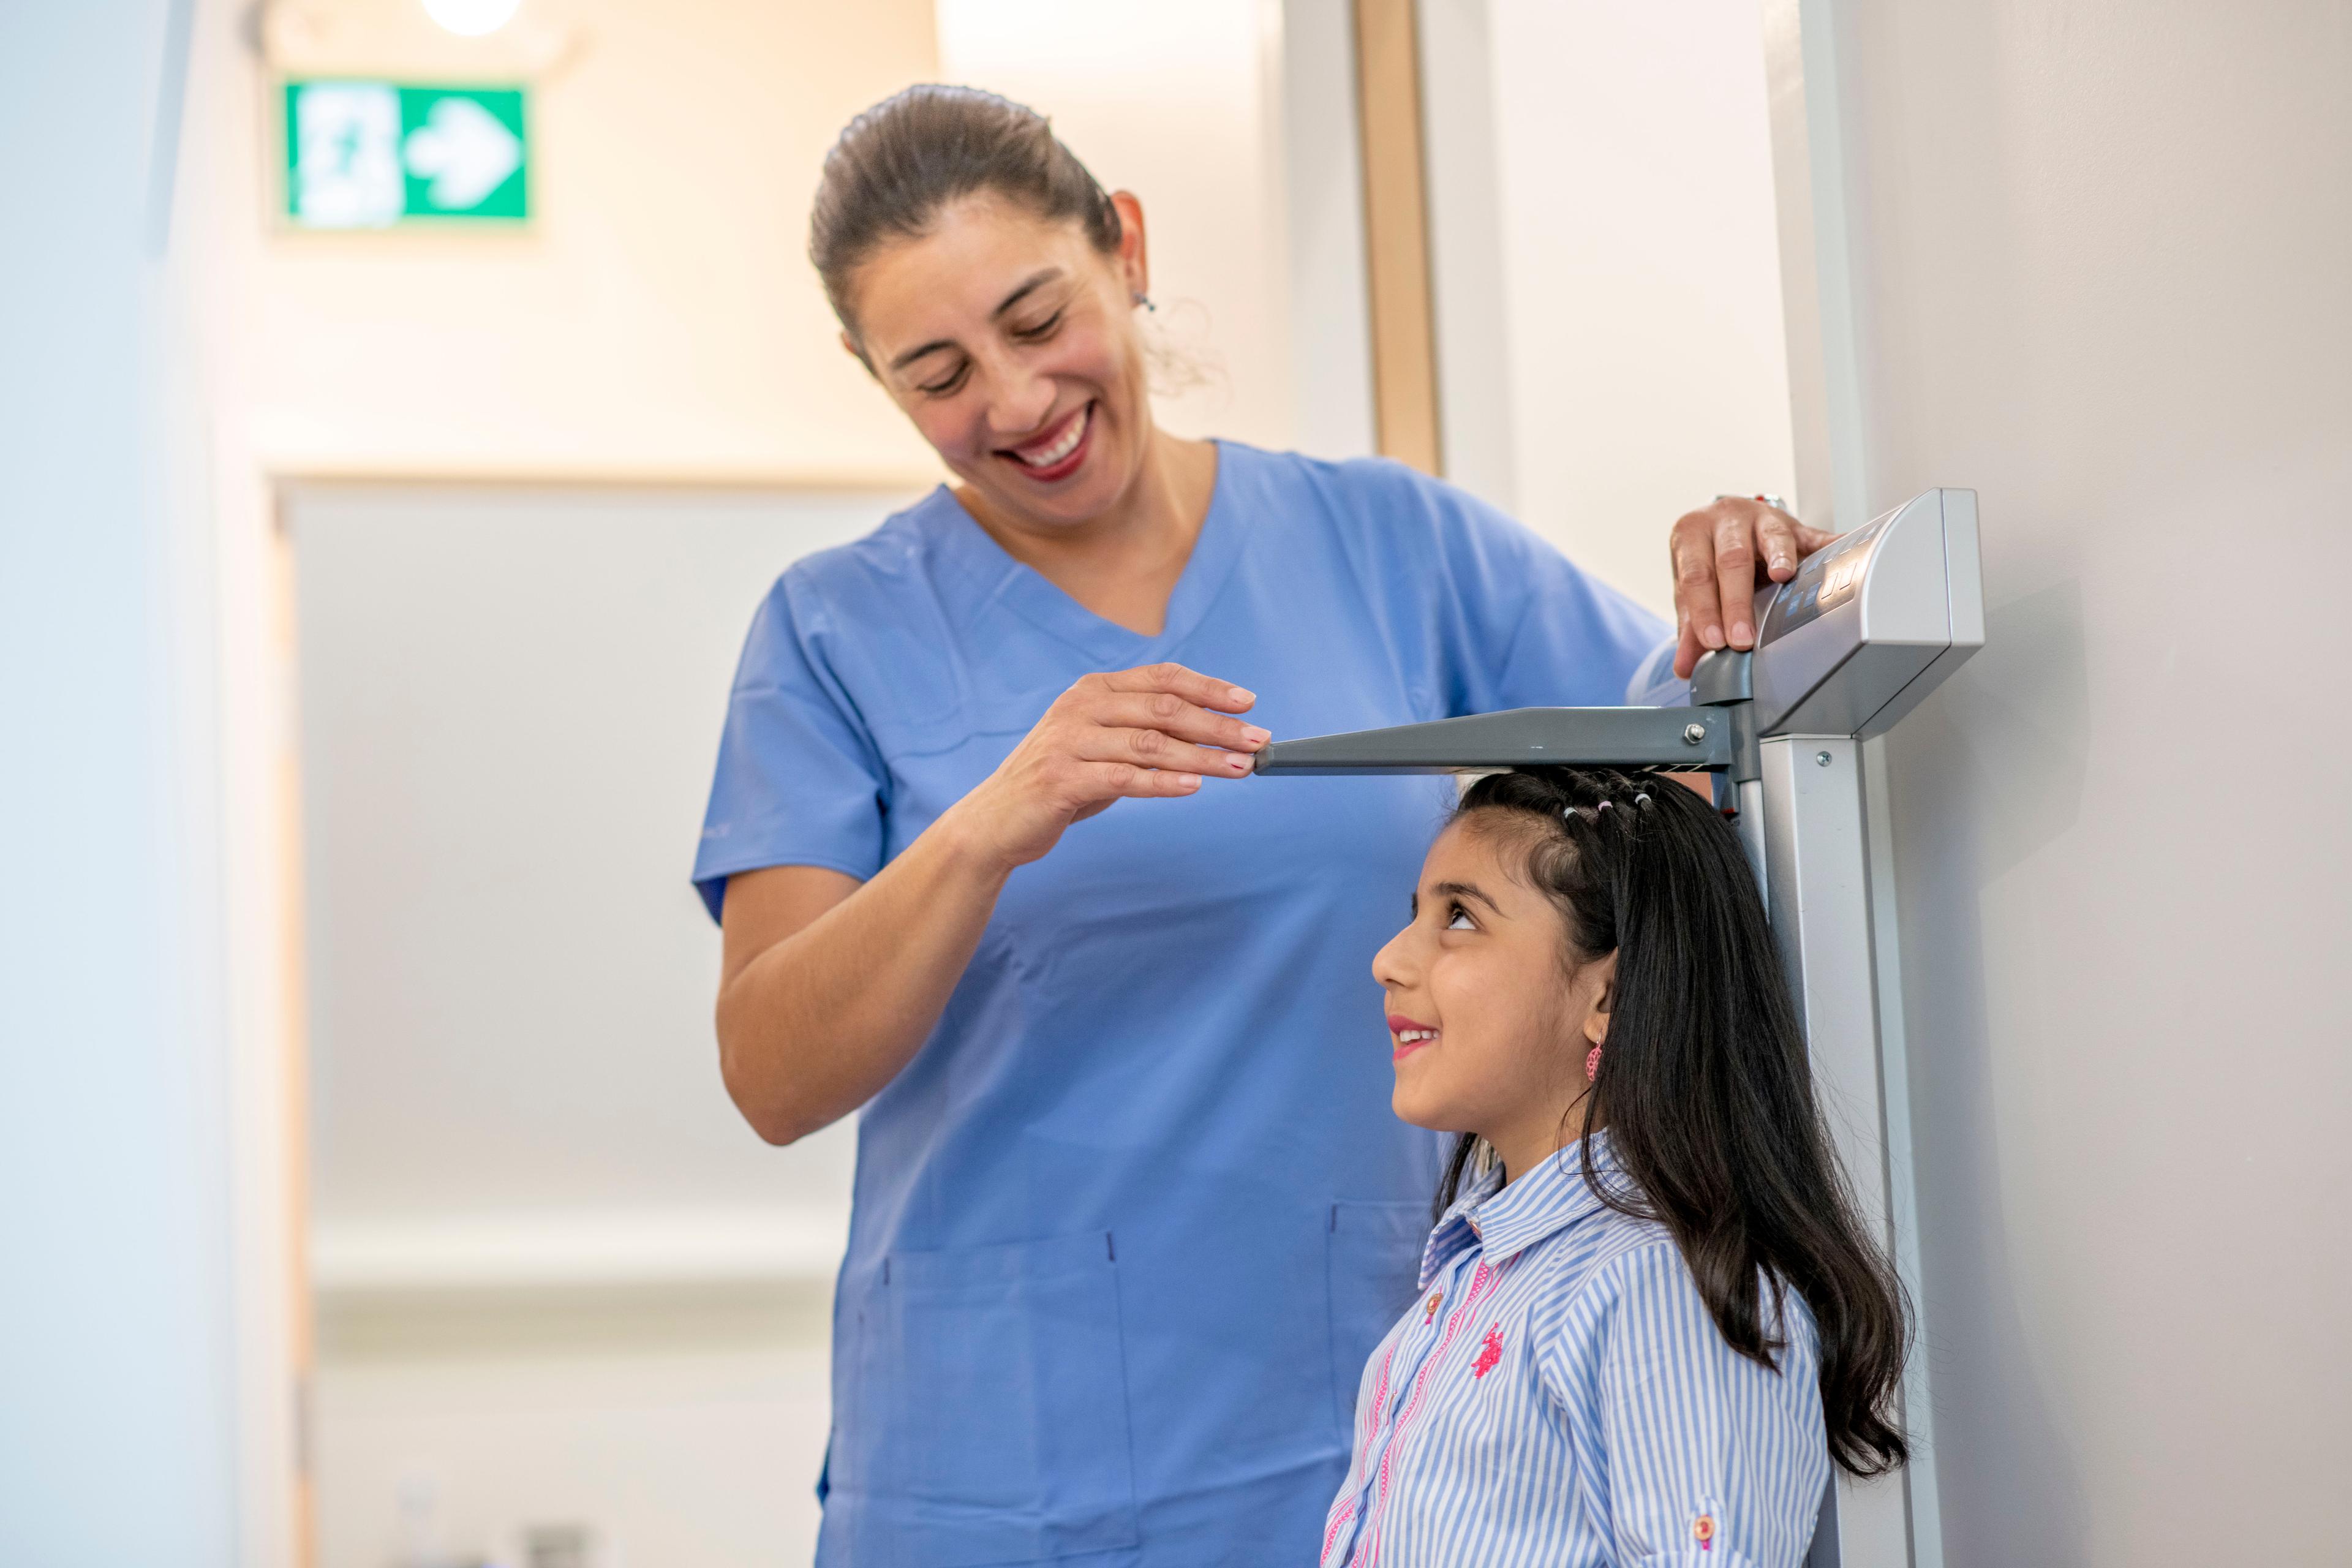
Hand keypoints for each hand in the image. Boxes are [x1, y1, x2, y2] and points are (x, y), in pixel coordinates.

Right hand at [946, 662, 1268, 871]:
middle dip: (1218, 725)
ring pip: (1151, 745)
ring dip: (1202, 757)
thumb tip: (1214, 734)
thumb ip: (1146, 735)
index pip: (1161, 678)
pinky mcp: (1061, 779)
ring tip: (1241, 768)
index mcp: (1093, 690)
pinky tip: (1194, 787)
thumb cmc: (1059, 783)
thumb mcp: (1103, 748)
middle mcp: (1080, 707)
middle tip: (1258, 740)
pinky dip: (1163, 783)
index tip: (1248, 702)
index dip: (1208, 687)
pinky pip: (1123, 778)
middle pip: (1164, 709)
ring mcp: (1069, 741)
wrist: (996, 821)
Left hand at [1668, 497, 1837, 678]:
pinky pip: (1813, 535)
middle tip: (1743, 639)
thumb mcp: (1693, 586)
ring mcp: (1763, 517)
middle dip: (1737, 603)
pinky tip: (1839, 553)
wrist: (1726, 520)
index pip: (1695, 576)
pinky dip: (1827, 546)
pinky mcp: (1796, 524)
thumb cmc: (1707, 556)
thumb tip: (1684, 667)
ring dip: (1779, 558)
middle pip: (1731, 560)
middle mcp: (1726, 518)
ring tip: (1783, 578)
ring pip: (1771, 537)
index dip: (1704, 610)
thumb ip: (1691, 625)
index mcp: (1692, 533)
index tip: (1714, 641)